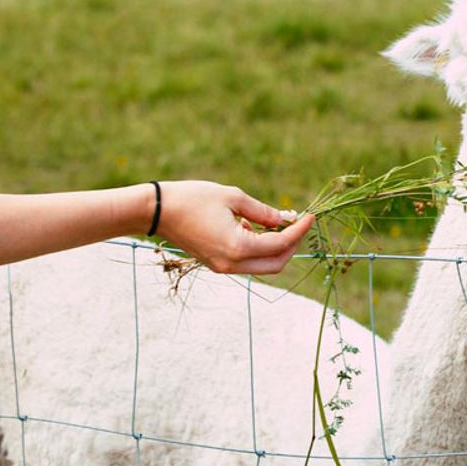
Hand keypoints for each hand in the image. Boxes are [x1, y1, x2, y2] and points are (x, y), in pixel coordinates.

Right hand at [153, 181, 314, 275]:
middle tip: (296, 223)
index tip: (310, 216)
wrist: (156, 211)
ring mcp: (224, 268)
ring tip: (274, 221)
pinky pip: (247, 262)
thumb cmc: (192, 198)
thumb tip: (286, 219)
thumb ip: (263, 211)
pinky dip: (258, 248)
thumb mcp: (233, 197)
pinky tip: (252, 226)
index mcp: (238, 247)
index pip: (281, 244)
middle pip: (276, 264)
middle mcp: (232, 264)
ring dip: (275, 247)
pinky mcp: (217, 265)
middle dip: (292, 245)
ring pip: (263, 266)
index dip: (299, 230)